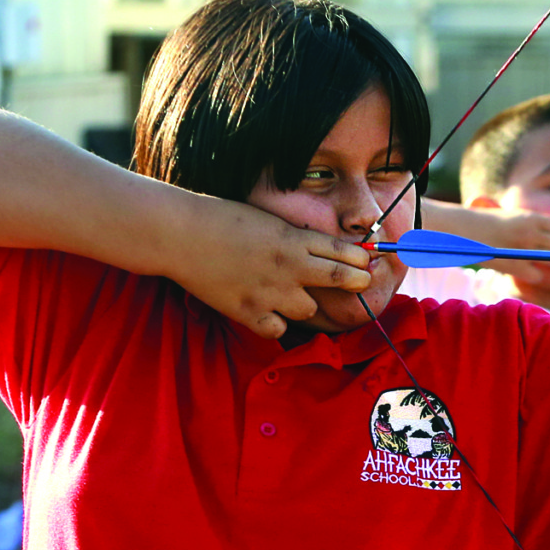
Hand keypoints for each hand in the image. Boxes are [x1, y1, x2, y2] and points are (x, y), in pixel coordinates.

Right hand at [168, 197, 374, 336]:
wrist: (181, 234)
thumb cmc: (221, 219)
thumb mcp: (266, 219)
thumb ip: (294, 237)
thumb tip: (322, 248)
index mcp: (292, 239)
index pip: (341, 251)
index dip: (360, 259)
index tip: (367, 262)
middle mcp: (288, 267)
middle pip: (339, 279)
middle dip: (355, 281)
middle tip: (361, 283)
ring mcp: (270, 292)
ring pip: (309, 309)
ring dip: (304, 303)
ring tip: (290, 293)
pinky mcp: (248, 313)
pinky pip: (278, 329)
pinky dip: (275, 322)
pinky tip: (267, 311)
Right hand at [478, 207, 549, 279]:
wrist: (463, 229)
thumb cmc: (487, 222)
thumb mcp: (514, 216)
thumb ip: (534, 224)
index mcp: (532, 218)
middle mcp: (532, 233)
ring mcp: (524, 250)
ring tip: (547, 264)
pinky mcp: (515, 266)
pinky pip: (537, 275)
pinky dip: (534, 275)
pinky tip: (526, 270)